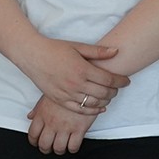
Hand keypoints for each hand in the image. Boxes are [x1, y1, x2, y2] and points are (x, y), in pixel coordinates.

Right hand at [14, 38, 129, 114]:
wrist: (32, 56)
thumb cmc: (55, 49)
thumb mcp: (78, 46)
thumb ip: (98, 51)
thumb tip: (117, 51)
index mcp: (82, 69)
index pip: (109, 79)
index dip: (121, 81)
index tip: (126, 81)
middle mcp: (76, 83)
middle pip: (104, 93)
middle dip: (115, 91)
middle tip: (118, 88)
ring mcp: (67, 94)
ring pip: (94, 104)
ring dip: (105, 101)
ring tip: (109, 96)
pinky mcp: (60, 100)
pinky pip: (80, 110)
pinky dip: (92, 111)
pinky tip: (100, 108)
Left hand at [26, 93, 98, 154]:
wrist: (84, 85)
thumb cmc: (66, 87)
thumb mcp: (48, 95)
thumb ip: (38, 108)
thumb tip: (30, 116)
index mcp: (43, 114)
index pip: (33, 134)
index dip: (33, 141)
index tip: (36, 142)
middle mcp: (52, 122)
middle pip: (44, 144)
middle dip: (45, 149)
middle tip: (48, 148)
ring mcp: (66, 127)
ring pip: (58, 148)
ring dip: (59, 150)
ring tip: (61, 147)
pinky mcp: (79, 129)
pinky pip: (73, 146)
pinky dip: (72, 149)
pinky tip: (72, 145)